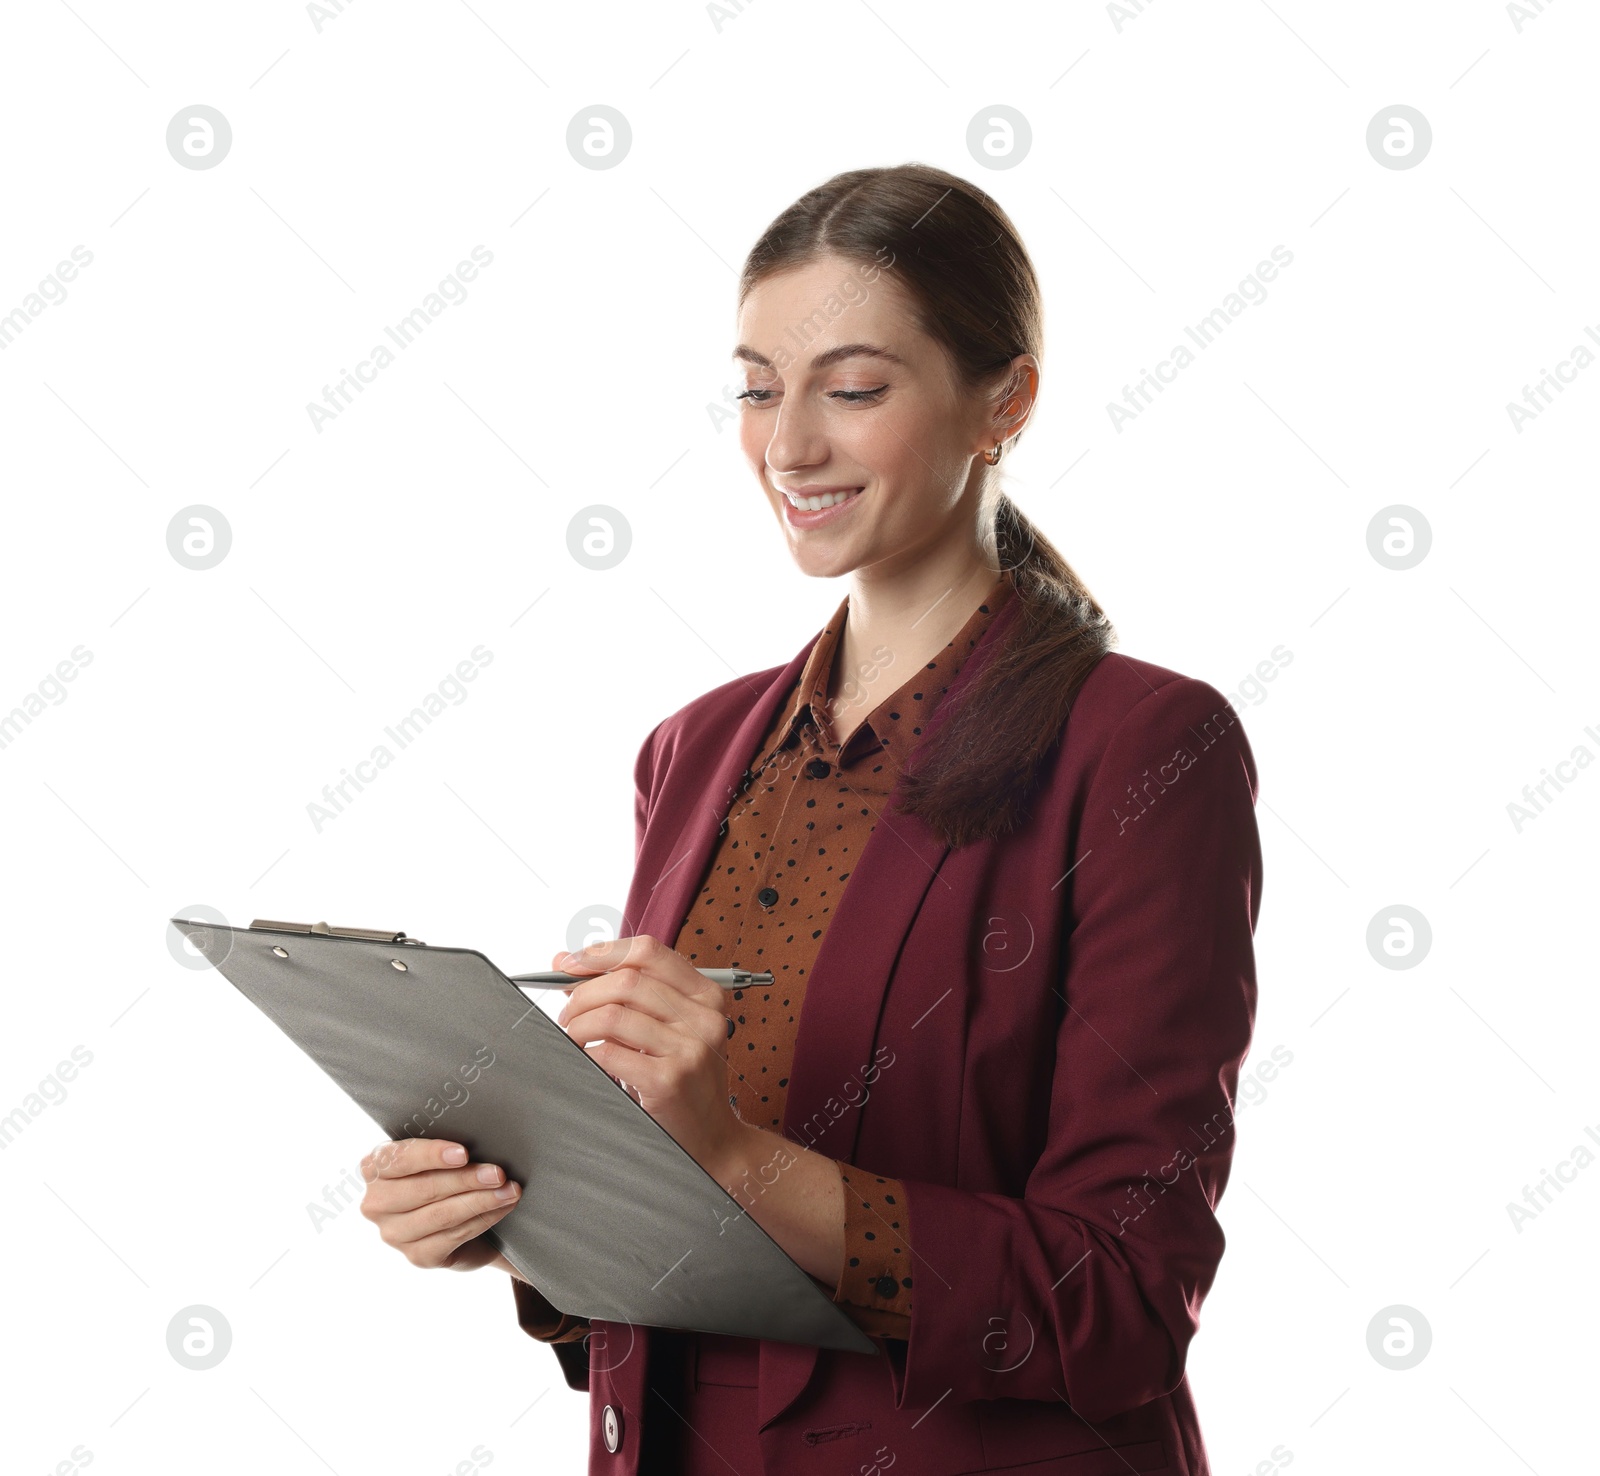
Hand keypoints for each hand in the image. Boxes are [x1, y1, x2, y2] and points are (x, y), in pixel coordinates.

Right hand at [358, 1137, 520, 1272]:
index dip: (432, 1155)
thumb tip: (480, 1136)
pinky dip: (484, 1219)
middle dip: (467, 1179)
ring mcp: (394, 1234)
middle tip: (498, 1173)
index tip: (463, 1154)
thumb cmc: (444, 1173)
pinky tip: (502, 1207)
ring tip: (509, 1190)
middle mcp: (376, 1203)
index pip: (399, 1159)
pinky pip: (454, 1236)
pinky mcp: (417, 1257)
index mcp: (374, 1168)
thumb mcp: (437, 1155)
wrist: (457, 1216)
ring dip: (482, 1201)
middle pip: (425, 1189)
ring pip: (442, 1215)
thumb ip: (444, 1147)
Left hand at [555, 934, 751, 1175]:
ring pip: (612, 1015)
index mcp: (706, 995)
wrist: (712, 1137)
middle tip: (568, 1014)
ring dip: (579, 1025)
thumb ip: (629, 992)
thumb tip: (567, 961)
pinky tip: (588, 1059)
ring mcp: (689, 1048)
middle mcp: (703, 1017)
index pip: (647, 951)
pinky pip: (608, 1052)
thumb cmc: (685, 1078)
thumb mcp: (670, 1028)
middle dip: (582, 994)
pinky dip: (587, 1053)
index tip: (570, 964)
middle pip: (626, 981)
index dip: (602, 954)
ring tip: (576, 1037)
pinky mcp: (669, 1079)